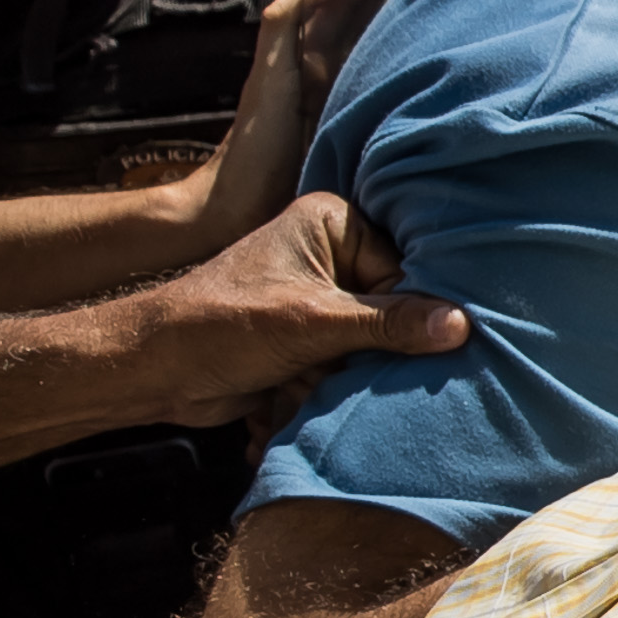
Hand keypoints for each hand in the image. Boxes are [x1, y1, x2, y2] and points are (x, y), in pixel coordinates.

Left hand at [120, 192, 468, 432]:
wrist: (154, 368)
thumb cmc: (221, 324)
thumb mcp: (315, 322)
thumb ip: (391, 324)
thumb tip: (463, 325)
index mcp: (331, 223)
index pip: (404, 269)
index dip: (407, 312)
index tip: (413, 345)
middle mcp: (328, 253)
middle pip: (391, 308)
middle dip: (370, 351)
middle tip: (344, 368)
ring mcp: (319, 298)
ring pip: (371, 345)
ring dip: (344, 376)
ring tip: (304, 380)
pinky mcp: (309, 338)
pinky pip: (347, 365)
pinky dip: (328, 387)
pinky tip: (294, 393)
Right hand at [181, 0, 419, 247]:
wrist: (235, 210)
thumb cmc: (296, 189)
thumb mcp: (359, 151)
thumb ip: (392, 131)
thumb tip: (451, 127)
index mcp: (334, 74)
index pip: (369, 15)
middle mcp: (312, 61)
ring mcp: (287, 66)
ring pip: (325, 2)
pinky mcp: (266, 78)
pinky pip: (282, 25)